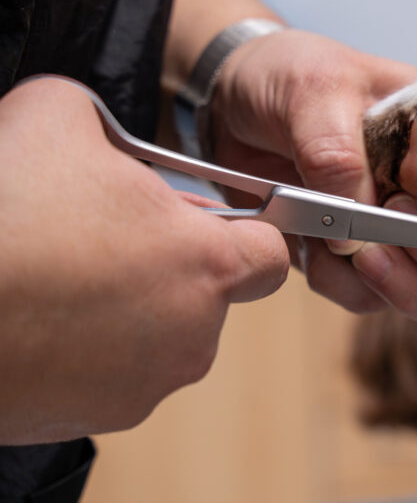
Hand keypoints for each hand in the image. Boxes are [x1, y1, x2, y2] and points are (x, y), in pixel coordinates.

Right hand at [0, 78, 288, 443]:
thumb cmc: (4, 213)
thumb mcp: (57, 116)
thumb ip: (103, 123)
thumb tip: (94, 133)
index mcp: (207, 266)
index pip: (270, 254)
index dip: (244, 230)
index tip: (204, 219)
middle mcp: (192, 335)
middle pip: (203, 293)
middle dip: (162, 263)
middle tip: (101, 233)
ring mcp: (141, 386)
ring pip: (152, 335)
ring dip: (119, 306)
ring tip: (53, 272)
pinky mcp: (88, 420)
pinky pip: (101, 374)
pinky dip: (77, 348)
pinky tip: (30, 314)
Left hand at [210, 29, 416, 324]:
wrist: (232, 101)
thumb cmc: (294, 74)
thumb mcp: (315, 84)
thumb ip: (335, 139)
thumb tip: (357, 207)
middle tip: (401, 229)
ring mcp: (415, 236)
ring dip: (415, 291)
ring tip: (363, 255)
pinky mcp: (369, 264)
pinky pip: (379, 303)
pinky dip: (351, 288)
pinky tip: (317, 250)